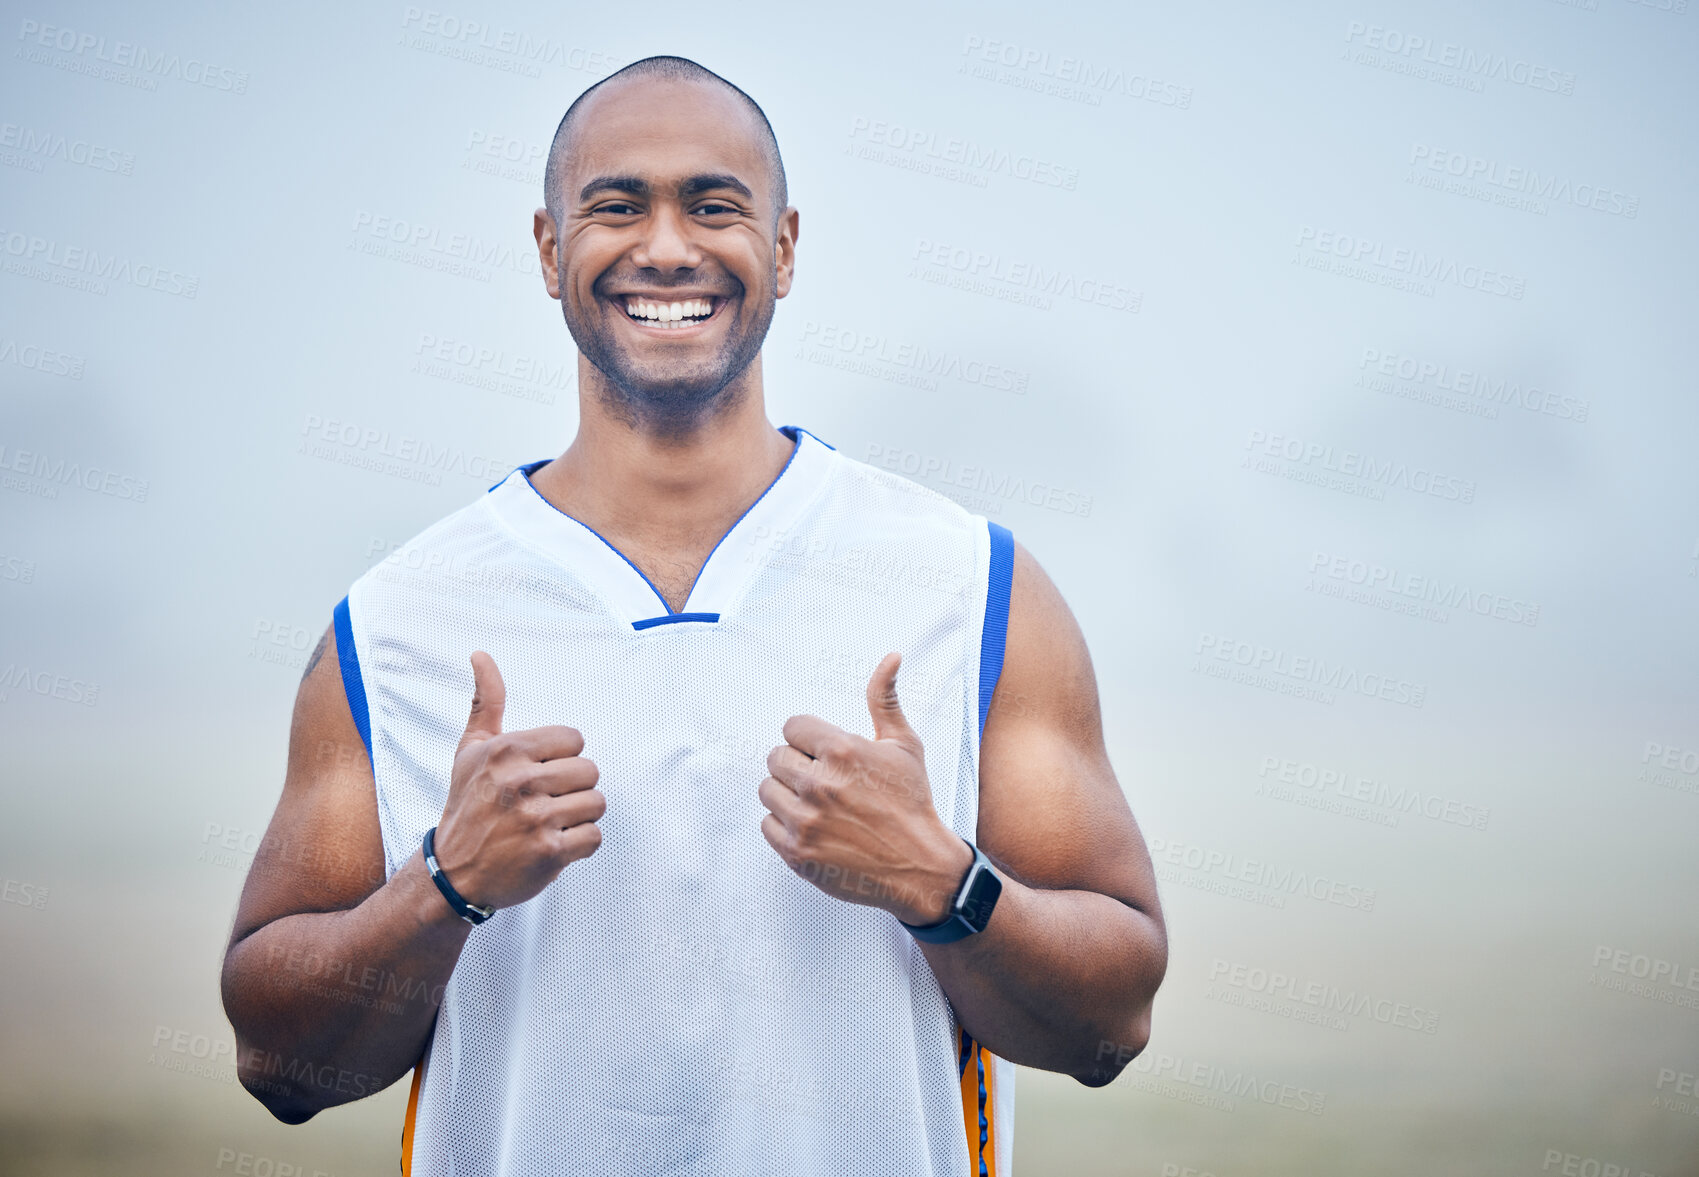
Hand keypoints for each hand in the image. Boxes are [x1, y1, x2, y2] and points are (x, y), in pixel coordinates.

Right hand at [430, 652, 603, 909]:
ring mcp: (535, 818)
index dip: (562, 759)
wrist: (451, 873)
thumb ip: (485, 702)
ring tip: (549, 824)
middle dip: (572, 789)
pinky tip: (553, 845)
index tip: (538, 775)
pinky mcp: (549, 852)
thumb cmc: (467, 806)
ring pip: (597, 803)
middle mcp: (519, 782)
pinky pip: (594, 837)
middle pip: (590, 771)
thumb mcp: (470, 751)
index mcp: (506, 750)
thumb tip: (480, 654)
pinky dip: (580, 845)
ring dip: (578, 817)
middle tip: (544, 803)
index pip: (574, 739)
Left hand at [759, 652, 973, 925]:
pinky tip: (812, 826)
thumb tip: (890, 657)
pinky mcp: (797, 852)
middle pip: (776, 757)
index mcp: (842, 751)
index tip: (824, 753)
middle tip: (823, 780)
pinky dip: (784, 825)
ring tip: (815, 803)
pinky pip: (767, 825)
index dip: (808, 739)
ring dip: (786, 793)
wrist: (921, 866)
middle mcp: (819, 784)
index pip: (792, 727)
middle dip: (797, 764)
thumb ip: (884, 700)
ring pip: (767, 790)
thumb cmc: (912, 802)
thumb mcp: (904, 745)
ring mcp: (805, 820)